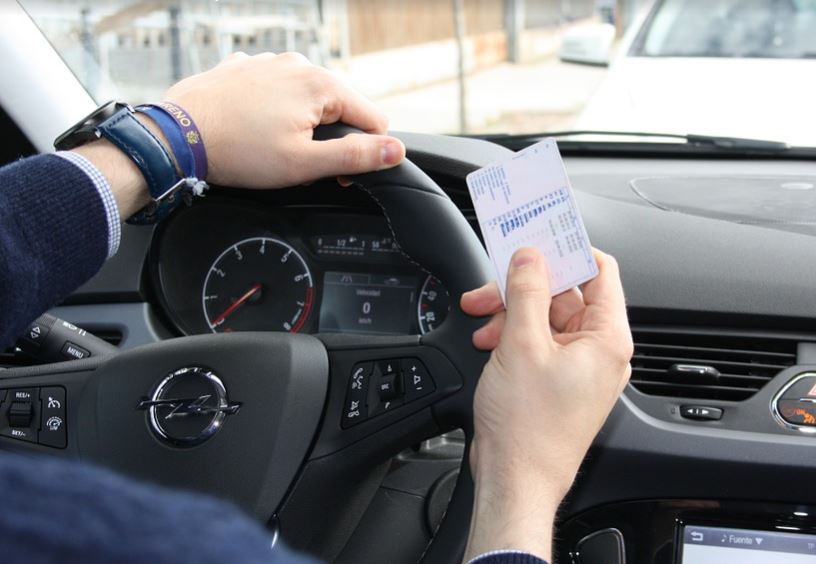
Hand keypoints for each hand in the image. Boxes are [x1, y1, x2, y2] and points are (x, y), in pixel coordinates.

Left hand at [164, 51, 405, 187]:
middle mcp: (298, 64)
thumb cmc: (238, 151)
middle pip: (338, 107)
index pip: (372, 118)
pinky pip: (273, 90)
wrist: (175, 137)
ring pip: (305, 98)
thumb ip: (355, 157)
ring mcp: (268, 62)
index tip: (336, 173)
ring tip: (271, 147)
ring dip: (300, 123)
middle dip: (328, 137)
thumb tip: (395, 150)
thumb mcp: (304, 164)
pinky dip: (272, 109)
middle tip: (299, 163)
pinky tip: (252, 128)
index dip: (363, 152)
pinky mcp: (243, 69)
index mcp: (321, 85)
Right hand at [460, 247, 632, 560]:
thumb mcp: (522, 344)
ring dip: (512, 313)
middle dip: (523, 288)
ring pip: (545, 317)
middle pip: (564, 294)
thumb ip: (527, 291)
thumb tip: (530, 256)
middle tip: (491, 288)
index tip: (538, 237)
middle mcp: (598, 351)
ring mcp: (577, 368)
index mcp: (606, 338)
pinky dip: (512, 336)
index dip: (568, 250)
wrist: (515, 480)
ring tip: (482, 321)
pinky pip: (538, 342)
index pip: (599, 271)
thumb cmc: (528, 428)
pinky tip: (488, 341)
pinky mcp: (556, 381)